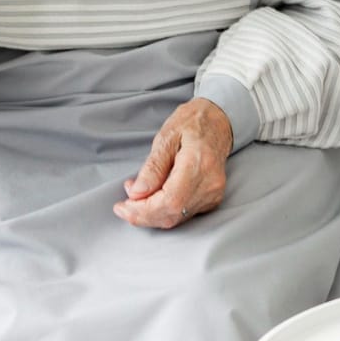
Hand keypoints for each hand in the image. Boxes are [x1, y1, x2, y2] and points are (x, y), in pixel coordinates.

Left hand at [114, 98, 233, 228]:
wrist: (217, 122)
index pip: (170, 201)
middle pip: (172, 214)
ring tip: (135, 197)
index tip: (122, 206)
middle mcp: (210, 184)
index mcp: (199, 164)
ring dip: (151, 214)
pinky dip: (163, 211)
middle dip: (143, 215)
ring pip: (177, 218)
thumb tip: (136, 193)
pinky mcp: (212, 199)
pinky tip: (152, 199)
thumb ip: (152, 168)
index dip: (143, 210)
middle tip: (124, 205)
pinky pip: (183, 214)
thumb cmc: (191, 123)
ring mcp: (213, 194)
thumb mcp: (165, 137)